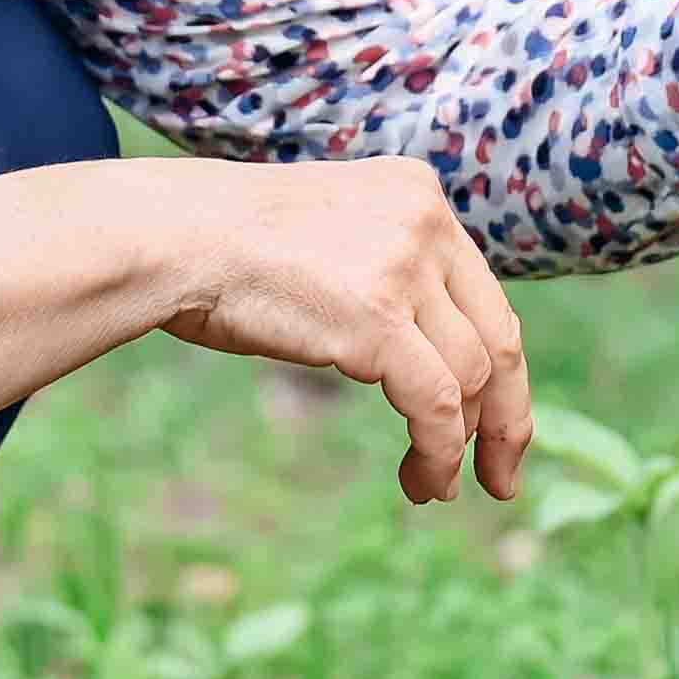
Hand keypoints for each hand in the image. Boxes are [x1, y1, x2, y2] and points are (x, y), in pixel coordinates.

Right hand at [141, 156, 531, 507]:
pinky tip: (426, 480)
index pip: (483, 294)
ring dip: (463, 444)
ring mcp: (405, 267)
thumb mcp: (329, 236)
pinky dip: (439, 451)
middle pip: (499, 334)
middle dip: (507, 416)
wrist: (170, 236)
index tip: (492, 422)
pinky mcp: (379, 318)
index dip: (496, 368)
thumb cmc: (224, 247)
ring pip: (474, 377)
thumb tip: (416, 352)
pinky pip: (436, 403)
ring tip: (433, 486)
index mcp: (417, 192)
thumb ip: (383, 271)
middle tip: (501, 474)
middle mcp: (426, 221)